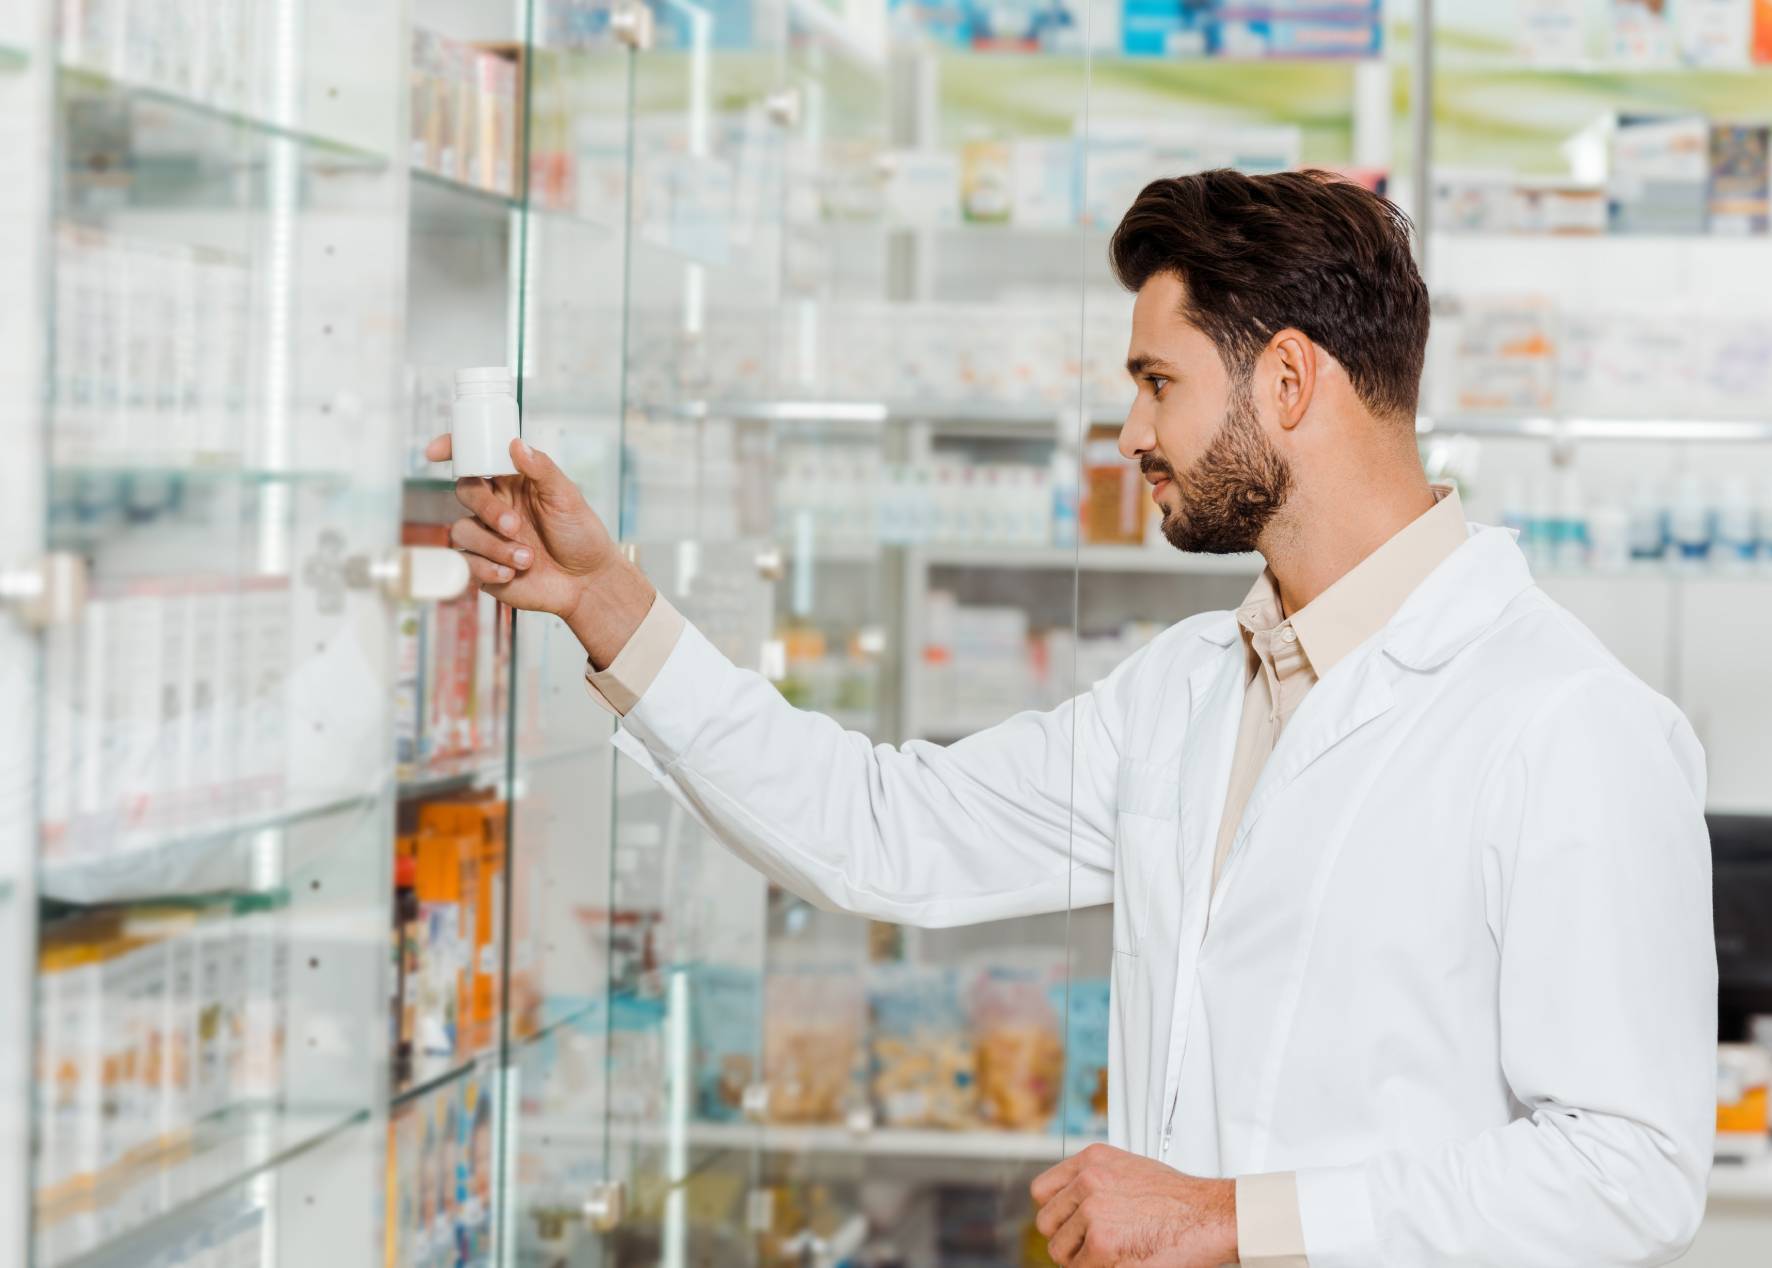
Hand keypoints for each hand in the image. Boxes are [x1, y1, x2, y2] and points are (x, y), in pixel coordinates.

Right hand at [429, 434, 651, 665]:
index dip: (453, 450)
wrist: (586, 583)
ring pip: (461, 530)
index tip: (436, 452)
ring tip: (527, 559)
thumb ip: (541, 469)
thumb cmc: (580, 535)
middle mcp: (495, 506)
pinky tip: (511, 574)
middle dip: (487, 510)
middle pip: (466, 493)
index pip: (477, 460)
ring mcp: (487, 536)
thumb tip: (516, 444)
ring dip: (494, 546)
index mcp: (512, 482)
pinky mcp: (482, 566)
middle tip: (514, 526)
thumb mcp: (567, 497)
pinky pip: (465, 562)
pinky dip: (487, 568)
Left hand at [1031, 1144, 1235, 1267]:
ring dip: (1080, 1259)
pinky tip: (1121, 1260)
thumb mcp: (1129, 1170)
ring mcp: (1092, 1211)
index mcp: (1091, 1160)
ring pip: (1060, 1251)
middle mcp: (1087, 1181)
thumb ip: (1096, 1183)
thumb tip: (1073, 1206)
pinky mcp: (1102, 1243)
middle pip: (1047, 1223)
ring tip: (1109, 1255)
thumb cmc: (1179, 1199)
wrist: (1209, 1215)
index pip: (1042, 1191)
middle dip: (1066, 1239)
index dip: (1055, 1213)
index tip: (1066, 1224)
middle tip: (1090, 1247)